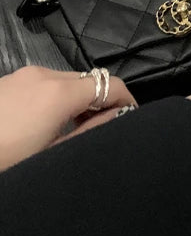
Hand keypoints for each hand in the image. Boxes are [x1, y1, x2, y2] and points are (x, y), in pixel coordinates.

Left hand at [0, 66, 135, 171]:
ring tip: (74, 130)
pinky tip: (47, 124)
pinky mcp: (7, 81)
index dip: (128, 100)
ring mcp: (22, 75)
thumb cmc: (7, 160)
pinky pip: (45, 84)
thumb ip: (93, 130)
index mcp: (59, 93)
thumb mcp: (54, 154)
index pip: (111, 85)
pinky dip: (57, 98)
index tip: (132, 119)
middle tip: (104, 129)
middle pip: (89, 80)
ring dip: (78, 99)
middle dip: (102, 100)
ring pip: (67, 80)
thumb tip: (120, 115)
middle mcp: (43, 75)